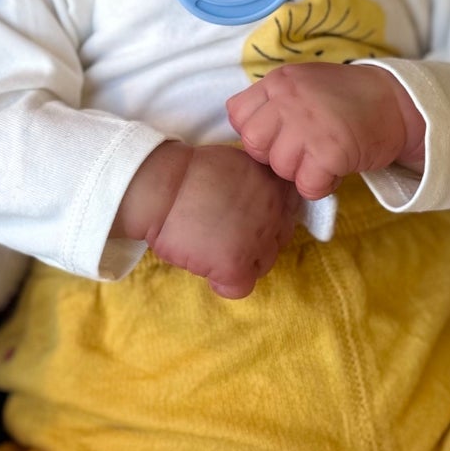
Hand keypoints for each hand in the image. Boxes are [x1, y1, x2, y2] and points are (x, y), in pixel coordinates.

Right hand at [113, 141, 300, 298]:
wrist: (161, 187)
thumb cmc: (190, 172)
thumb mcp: (239, 162)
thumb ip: (259, 181)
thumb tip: (262, 199)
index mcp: (276, 186)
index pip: (288, 213)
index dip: (267, 218)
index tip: (246, 217)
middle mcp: (274, 214)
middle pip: (278, 242)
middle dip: (256, 240)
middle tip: (225, 233)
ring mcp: (257, 242)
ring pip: (262, 266)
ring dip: (242, 260)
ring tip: (212, 247)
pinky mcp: (234, 266)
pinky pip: (240, 288)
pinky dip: (224, 283)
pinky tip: (207, 267)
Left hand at [227, 63, 425, 201]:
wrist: (398, 103)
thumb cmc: (347, 100)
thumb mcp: (303, 85)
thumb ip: (272, 102)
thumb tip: (244, 133)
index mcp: (279, 80)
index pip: (237, 114)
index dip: (256, 132)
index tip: (280, 134)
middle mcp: (289, 97)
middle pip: (253, 144)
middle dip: (274, 155)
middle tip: (302, 150)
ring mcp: (309, 123)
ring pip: (279, 168)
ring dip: (300, 172)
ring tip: (322, 158)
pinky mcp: (331, 150)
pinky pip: (307, 186)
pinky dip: (321, 186)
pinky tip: (335, 171)